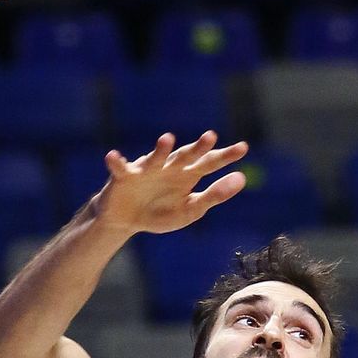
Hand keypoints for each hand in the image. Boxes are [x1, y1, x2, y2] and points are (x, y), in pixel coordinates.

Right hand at [94, 131, 248, 239]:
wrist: (126, 219)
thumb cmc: (160, 212)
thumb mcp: (191, 209)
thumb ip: (215, 195)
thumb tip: (242, 178)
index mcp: (187, 175)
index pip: (209, 163)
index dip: (225, 156)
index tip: (244, 148)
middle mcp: (169, 167)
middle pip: (186, 156)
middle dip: (197, 148)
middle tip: (211, 137)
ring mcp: (146, 170)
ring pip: (155, 158)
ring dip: (160, 150)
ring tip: (167, 139)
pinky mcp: (124, 177)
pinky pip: (120, 168)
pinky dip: (117, 162)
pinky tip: (113, 156)